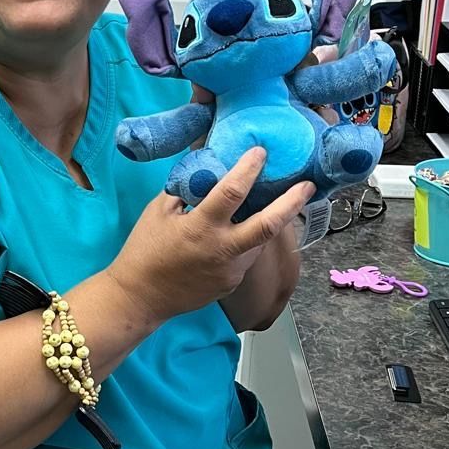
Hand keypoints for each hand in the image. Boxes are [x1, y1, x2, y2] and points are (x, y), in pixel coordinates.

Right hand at [108, 148, 313, 328]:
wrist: (140, 297)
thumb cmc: (144, 250)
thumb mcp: (159, 211)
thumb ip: (186, 191)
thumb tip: (206, 170)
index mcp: (201, 227)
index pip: (233, 191)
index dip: (249, 169)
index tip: (260, 152)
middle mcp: (222, 250)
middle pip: (268, 225)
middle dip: (291, 203)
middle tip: (307, 185)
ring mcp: (230, 270)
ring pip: (259, 242)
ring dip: (267, 222)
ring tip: (276, 205)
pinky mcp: (231, 283)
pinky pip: (245, 257)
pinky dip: (246, 242)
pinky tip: (240, 234)